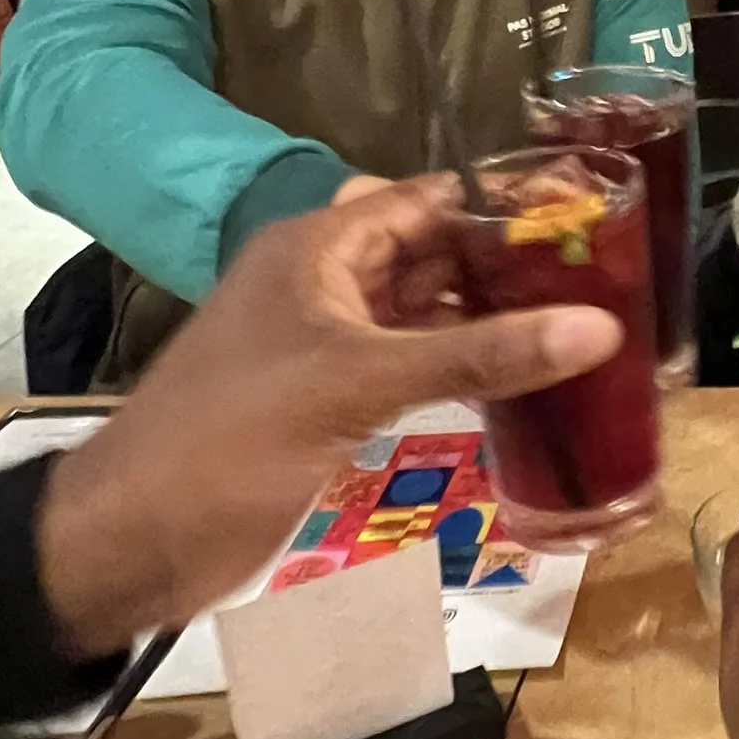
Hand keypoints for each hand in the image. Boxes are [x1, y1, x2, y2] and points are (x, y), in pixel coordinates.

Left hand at [37, 178, 621, 653]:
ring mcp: (324, 346)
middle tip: (606, 277)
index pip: (424, 198)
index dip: (500, 200)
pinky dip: (460, 370)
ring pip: (422, 313)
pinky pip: (409, 367)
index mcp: (315, 248)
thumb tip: (601, 328)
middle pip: (429, 252)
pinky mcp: (328, 403)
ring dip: (489, 319)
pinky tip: (522, 386)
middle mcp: (321, 284)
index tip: (589, 210)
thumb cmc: (231, 439)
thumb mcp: (358, 384)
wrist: (132, 540)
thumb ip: (478, 354)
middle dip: (506, 262)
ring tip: (584, 327)